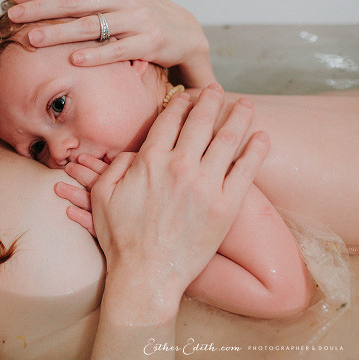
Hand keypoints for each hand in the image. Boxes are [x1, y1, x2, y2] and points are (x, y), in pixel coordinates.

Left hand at [7, 0, 213, 86]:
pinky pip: (116, 50)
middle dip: (39, 9)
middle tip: (12, 17)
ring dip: (58, 32)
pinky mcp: (149, 43)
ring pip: (90, 25)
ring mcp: (137, 18)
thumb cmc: (141, 16)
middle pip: (72, 0)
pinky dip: (94, 55)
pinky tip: (73, 60)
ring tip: (32, 38)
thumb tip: (42, 0)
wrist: (187, 33)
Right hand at [59, 84, 268, 296]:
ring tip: (245, 104)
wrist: (146, 275)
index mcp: (150, 161)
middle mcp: (180, 167)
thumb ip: (117, 165)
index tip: (187, 94)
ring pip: (227, 140)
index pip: (170, 120)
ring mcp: (207, 186)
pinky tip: (261, 137)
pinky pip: (246, 171)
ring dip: (238, 117)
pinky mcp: (226, 207)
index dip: (180, 103)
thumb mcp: (102, 194)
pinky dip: (256, 150)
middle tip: (216, 88)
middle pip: (200, 122)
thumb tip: (135, 152)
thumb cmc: (120, 237)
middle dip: (210, 99)